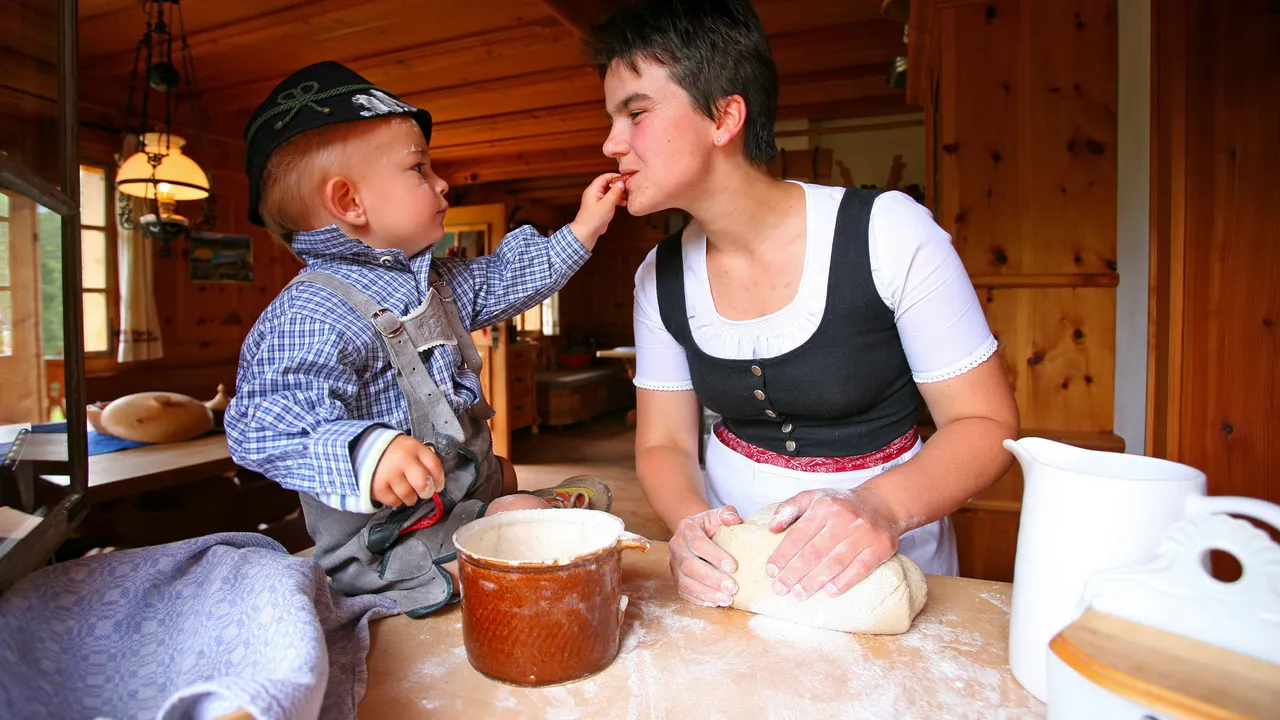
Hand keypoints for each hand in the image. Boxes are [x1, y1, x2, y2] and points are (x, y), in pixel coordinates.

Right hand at [371, 436, 444, 506]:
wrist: (365, 451)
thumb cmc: (395, 452)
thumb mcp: (412, 448)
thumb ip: (425, 462)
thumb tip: (436, 483)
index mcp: (413, 448)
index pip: (434, 466)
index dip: (439, 480)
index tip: (438, 486)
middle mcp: (402, 460)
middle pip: (423, 483)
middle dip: (427, 491)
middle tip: (424, 491)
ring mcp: (389, 474)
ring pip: (409, 496)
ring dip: (411, 497)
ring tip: (406, 489)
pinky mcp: (378, 488)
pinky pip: (395, 502)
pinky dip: (397, 500)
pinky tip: (394, 490)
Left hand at [568, 172, 627, 247]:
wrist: (587, 232)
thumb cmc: (594, 219)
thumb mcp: (607, 204)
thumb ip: (615, 192)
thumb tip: (621, 183)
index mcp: (593, 189)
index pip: (605, 177)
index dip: (615, 176)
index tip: (625, 179)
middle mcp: (594, 193)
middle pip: (608, 184)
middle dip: (618, 186)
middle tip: (627, 189)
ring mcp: (597, 200)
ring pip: (609, 192)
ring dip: (618, 194)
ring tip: (626, 198)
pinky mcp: (600, 206)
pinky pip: (609, 199)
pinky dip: (616, 200)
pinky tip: (623, 203)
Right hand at [669, 506, 742, 606]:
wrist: (696, 533)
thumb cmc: (711, 526)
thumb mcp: (718, 515)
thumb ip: (727, 514)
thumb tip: (735, 521)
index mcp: (686, 528)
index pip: (697, 543)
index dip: (714, 555)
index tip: (734, 566)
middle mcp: (676, 546)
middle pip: (689, 565)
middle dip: (712, 578)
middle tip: (733, 587)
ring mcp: (674, 564)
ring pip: (685, 582)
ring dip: (706, 593)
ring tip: (727, 599)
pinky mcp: (676, 579)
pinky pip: (684, 592)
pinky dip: (699, 600)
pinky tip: (715, 603)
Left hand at [765, 489, 899, 599]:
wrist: (882, 503)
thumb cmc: (841, 504)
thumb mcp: (814, 497)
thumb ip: (789, 508)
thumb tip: (771, 528)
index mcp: (824, 506)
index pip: (799, 534)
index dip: (783, 555)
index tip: (771, 572)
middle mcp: (844, 518)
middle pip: (814, 551)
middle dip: (794, 572)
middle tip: (780, 588)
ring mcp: (864, 533)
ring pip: (835, 562)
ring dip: (815, 581)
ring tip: (799, 594)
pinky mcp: (881, 546)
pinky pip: (861, 568)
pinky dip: (844, 581)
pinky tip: (829, 591)